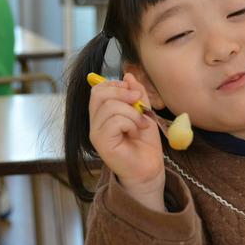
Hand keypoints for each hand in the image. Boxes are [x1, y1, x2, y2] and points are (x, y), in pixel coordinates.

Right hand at [88, 72, 165, 210]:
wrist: (149, 169)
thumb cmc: (145, 144)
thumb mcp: (143, 112)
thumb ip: (136, 94)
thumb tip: (128, 75)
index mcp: (102, 114)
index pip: (98, 89)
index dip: (116, 85)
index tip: (133, 92)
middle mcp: (95, 122)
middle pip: (99, 93)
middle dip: (123, 92)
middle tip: (138, 102)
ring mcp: (96, 132)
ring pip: (110, 107)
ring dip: (132, 112)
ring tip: (139, 125)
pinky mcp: (101, 143)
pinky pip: (115, 121)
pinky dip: (130, 123)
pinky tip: (134, 133)